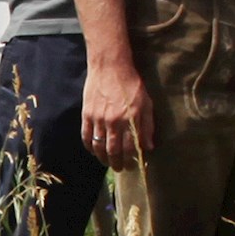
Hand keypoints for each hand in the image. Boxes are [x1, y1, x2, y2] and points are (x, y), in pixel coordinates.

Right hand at [80, 51, 155, 169]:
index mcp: (130, 119)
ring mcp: (98, 118)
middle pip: (113, 150)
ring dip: (102, 158)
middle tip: (119, 168)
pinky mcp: (87, 114)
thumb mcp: (146, 103)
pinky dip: (89, 147)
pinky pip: (86, 136)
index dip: (131, 159)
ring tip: (107, 162)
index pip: (129, 147)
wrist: (109, 67)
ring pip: (98, 146)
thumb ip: (147, 126)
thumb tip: (148, 146)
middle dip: (116, 163)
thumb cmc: (131, 84)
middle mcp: (113, 121)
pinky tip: (94, 150)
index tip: (132, 165)